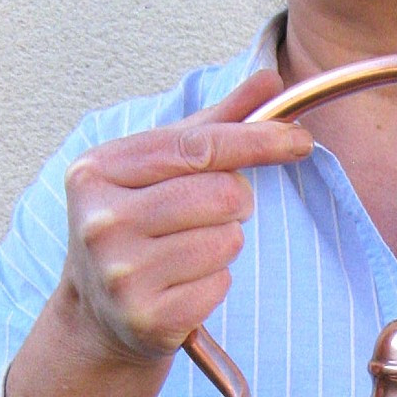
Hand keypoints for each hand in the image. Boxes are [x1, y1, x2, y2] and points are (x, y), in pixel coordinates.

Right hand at [58, 69, 311, 361]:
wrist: (100, 315)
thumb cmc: (137, 228)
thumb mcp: (159, 170)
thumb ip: (213, 124)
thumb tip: (268, 80)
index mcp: (98, 170)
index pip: (198, 146)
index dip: (256, 141)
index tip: (299, 140)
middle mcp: (103, 221)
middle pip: (220, 195)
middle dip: (234, 202)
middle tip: (212, 214)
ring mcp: (122, 274)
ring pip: (226, 241)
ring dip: (224, 244)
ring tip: (189, 251)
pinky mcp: (149, 317)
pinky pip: (221, 284)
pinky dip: (216, 282)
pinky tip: (185, 284)